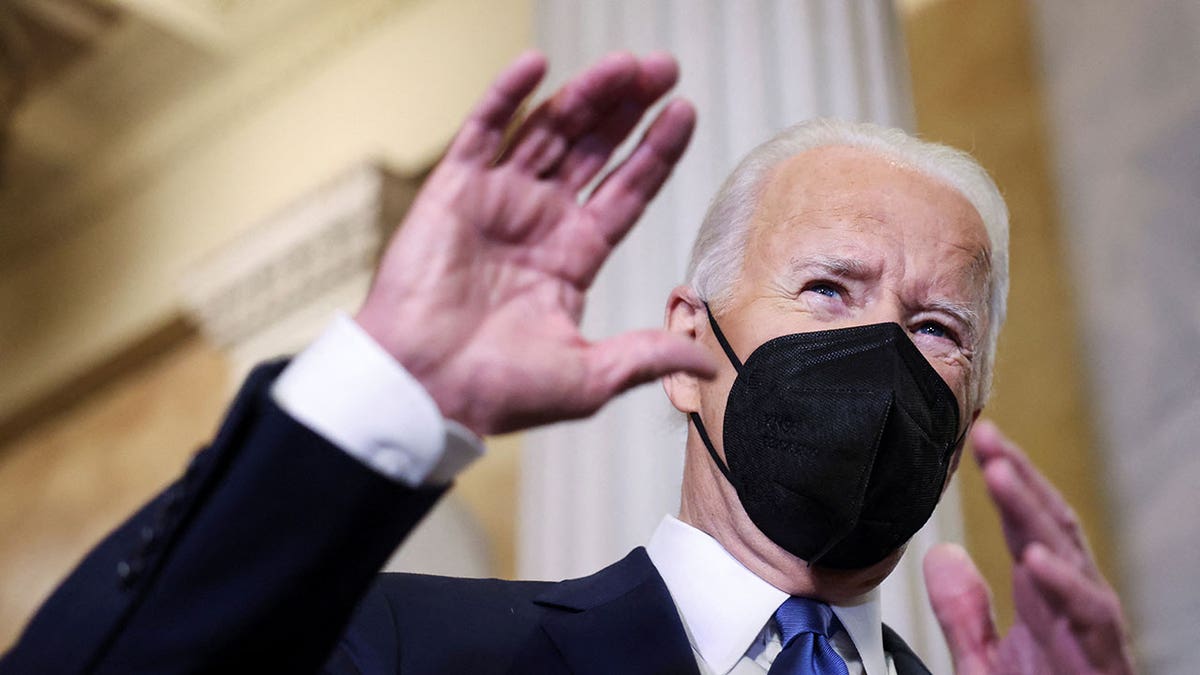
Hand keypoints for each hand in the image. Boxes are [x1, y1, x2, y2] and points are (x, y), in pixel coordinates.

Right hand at [355, 51, 715, 434]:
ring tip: (622, 64)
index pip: (625, 191)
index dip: (655, 152)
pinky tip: (537, 64)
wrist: (424, 391)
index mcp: (572, 257)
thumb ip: (647, 355)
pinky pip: (483, 131)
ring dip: (584, 94)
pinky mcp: (453, 191)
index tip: (685, 112)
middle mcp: (539, 221)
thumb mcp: (590, 376)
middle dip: (629, 109)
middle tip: (662, 69)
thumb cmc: (498, 391)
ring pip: (548, 131)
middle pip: (593, 149)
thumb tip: (707, 366)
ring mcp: (496, 201)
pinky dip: (506, 95)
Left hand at [924, 420, 1136, 673]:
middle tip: (986, 435)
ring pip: (1068, 558)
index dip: (1003, 477)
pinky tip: (1034, 559)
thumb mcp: (984, 662)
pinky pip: (1089, 618)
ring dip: (1032, 514)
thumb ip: (962, 611)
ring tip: (1000, 474)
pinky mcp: (1100, 661)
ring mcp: (1090, 630)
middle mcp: (1070, 604)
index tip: (976, 436)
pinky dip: (1063, 586)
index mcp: (1043, 597)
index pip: (1022, 523)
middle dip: (1019, 476)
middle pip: (1048, 525)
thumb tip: (939, 555)